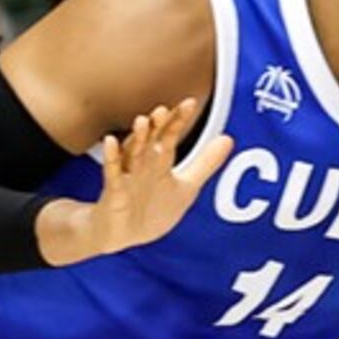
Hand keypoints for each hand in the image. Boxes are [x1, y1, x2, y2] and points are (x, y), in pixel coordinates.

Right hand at [45, 99, 234, 265]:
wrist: (124, 235)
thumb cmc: (152, 208)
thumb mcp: (186, 186)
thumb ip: (206, 163)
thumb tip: (228, 138)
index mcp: (159, 162)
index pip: (169, 136)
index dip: (178, 121)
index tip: (189, 103)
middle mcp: (143, 164)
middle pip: (150, 141)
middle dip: (156, 126)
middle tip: (163, 109)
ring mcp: (128, 177)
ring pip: (132, 154)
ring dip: (137, 138)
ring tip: (142, 121)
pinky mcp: (114, 192)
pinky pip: (113, 174)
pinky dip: (113, 159)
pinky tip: (110, 142)